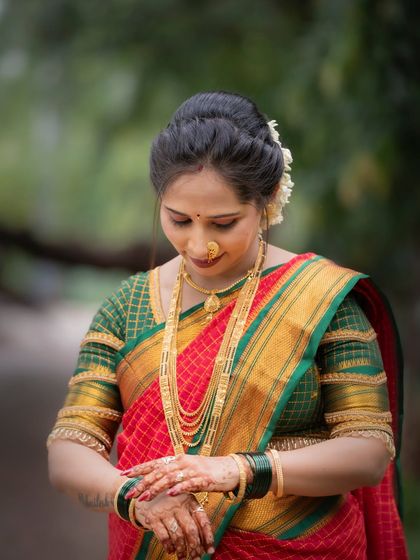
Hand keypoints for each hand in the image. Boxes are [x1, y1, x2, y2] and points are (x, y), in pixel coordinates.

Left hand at [122, 455, 240, 501]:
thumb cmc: (208, 472)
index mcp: (178, 459)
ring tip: (144, 497)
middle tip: (130, 493)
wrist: (230, 469)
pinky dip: (179, 488)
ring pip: (170, 478)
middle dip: (142, 483)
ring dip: (156, 488)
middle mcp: (183, 462)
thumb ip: (174, 473)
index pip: (155, 463)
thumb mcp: (189, 470)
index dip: (139, 468)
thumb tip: (158, 478)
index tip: (124, 474)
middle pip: (159, 472)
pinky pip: (189, 484)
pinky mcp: (204, 478)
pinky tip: (170, 494)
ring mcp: (193, 470)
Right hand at [134, 492, 213, 559]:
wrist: (148, 491)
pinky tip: (171, 551)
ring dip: (182, 550)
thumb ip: (195, 518)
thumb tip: (208, 545)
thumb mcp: (185, 502)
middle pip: (191, 530)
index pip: (203, 520)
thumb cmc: (172, 501)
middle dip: (195, 547)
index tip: (210, 550)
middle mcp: (179, 504)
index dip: (208, 537)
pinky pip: (164, 537)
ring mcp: (165, 510)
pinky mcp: (153, 517)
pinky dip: (169, 547)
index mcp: (190, 500)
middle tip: (196, 558)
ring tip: (183, 558)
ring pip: (178, 536)